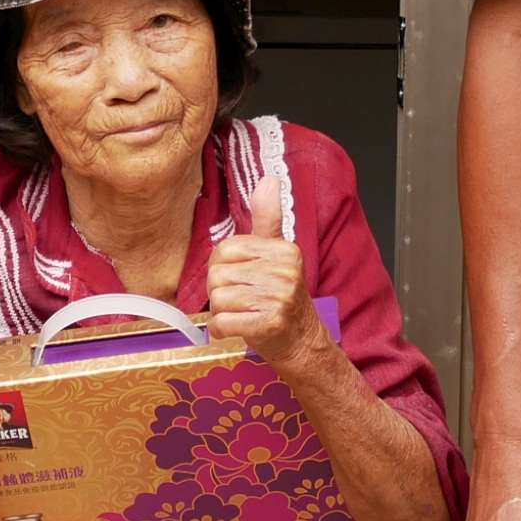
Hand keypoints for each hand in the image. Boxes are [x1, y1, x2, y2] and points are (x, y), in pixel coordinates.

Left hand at [204, 177, 326, 366]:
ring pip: (217, 299)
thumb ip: (268, 217)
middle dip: (220, 291)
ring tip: (243, 314)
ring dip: (222, 312)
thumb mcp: (277, 253)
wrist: (302, 341)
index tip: (240, 278)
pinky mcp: (268, 324)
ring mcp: (278, 299)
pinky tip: (238, 329)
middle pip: (218, 275)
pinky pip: (221, 323)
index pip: (225, 249)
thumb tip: (269, 179)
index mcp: (284, 250)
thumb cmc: (282, 296)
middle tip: (242, 300)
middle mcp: (285, 271)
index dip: (222, 267)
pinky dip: (222, 330)